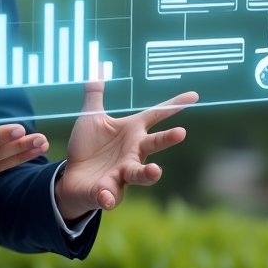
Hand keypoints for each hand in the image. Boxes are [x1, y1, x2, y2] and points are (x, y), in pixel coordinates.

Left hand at [55, 81, 197, 218]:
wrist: (73, 177)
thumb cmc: (87, 147)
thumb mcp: (90, 119)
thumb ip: (95, 97)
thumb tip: (96, 71)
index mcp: (131, 132)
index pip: (155, 115)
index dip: (173, 106)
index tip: (193, 95)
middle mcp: (132, 152)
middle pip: (153, 144)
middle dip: (166, 139)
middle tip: (180, 133)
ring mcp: (123, 173)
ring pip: (139, 174)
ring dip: (148, 173)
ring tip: (155, 171)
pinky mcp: (109, 191)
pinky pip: (110, 195)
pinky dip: (108, 196)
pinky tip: (105, 195)